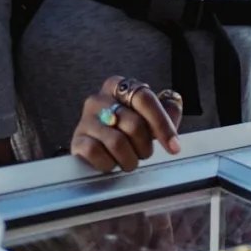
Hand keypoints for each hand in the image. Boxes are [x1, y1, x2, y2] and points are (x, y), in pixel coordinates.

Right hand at [70, 76, 185, 173]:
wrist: (96, 148)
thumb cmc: (126, 130)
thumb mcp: (149, 117)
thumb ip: (166, 110)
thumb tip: (173, 107)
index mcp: (119, 86)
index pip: (145, 98)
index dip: (162, 124)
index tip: (174, 146)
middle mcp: (99, 98)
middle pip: (134, 124)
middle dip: (145, 146)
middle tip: (144, 153)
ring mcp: (85, 119)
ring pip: (117, 142)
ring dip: (129, 159)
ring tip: (129, 160)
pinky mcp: (76, 140)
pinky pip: (97, 154)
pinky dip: (109, 164)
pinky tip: (111, 162)